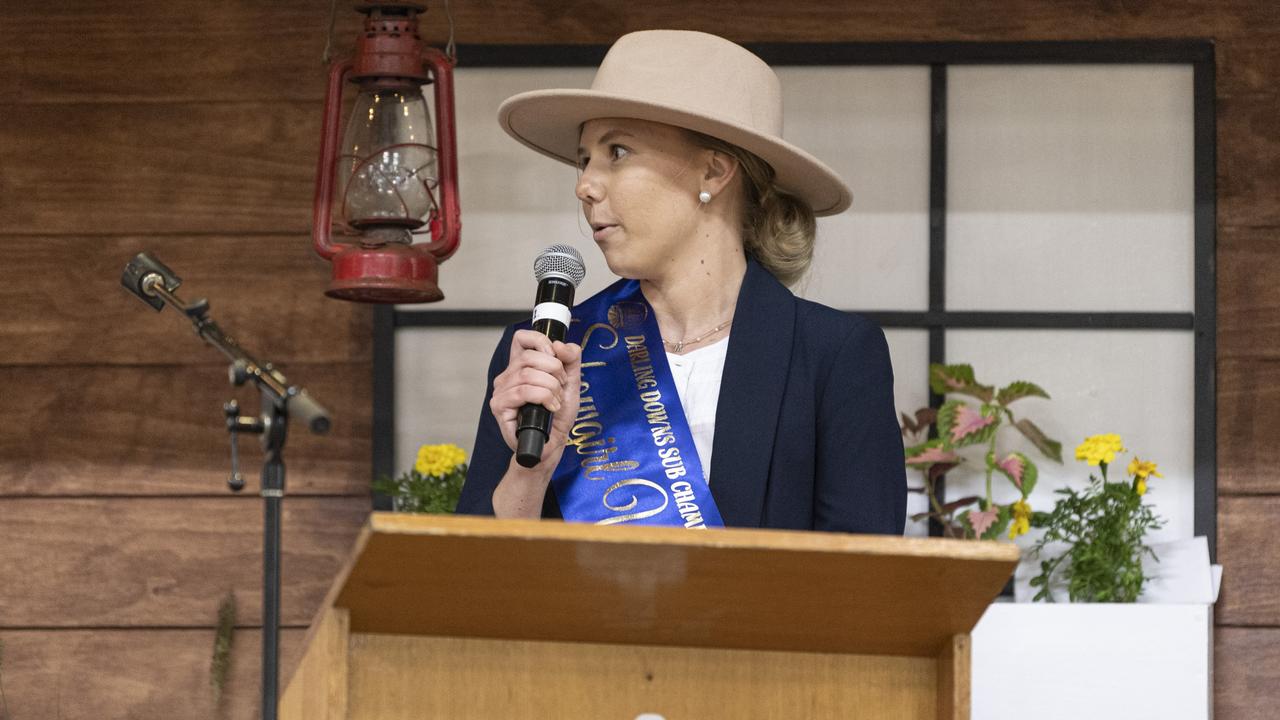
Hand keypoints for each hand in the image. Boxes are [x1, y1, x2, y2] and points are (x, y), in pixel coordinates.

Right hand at [489, 329, 581, 467]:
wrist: (552, 444)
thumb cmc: (557, 415)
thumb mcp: (571, 382)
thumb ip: (571, 359)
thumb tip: (560, 344)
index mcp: (521, 367)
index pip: (522, 338)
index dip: (540, 340)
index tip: (556, 356)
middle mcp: (507, 376)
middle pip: (530, 357)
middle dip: (555, 370)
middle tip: (561, 387)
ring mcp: (501, 391)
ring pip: (528, 375)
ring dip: (551, 387)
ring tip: (557, 401)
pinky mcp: (499, 407)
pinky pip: (523, 392)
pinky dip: (544, 397)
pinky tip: (550, 408)